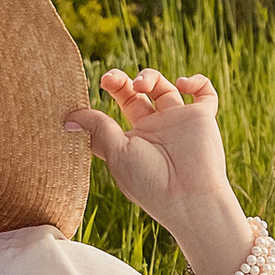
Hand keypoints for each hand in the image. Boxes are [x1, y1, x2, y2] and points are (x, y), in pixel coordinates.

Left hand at [66, 69, 251, 274]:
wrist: (187, 198)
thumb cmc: (150, 182)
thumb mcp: (117, 153)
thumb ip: (98, 129)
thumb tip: (68, 118)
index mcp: (135, 136)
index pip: (121, 104)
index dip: (112, 88)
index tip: (100, 84)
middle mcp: (157, 127)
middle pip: (139, 93)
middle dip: (124, 80)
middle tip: (112, 79)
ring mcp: (180, 122)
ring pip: (167, 87)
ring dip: (151, 76)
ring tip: (142, 84)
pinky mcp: (202, 118)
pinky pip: (206, 94)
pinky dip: (197, 81)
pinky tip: (183, 83)